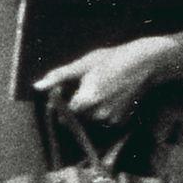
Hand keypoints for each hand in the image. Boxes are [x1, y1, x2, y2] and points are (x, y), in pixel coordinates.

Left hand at [34, 32, 182, 129]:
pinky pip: (104, 121)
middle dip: (77, 104)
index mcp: (86, 100)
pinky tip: (111, 95)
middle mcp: (98, 115)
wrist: (144, 64)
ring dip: (90, 109)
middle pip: (77, 116)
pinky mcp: (121, 122)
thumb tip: (37, 86)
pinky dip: (103, 111)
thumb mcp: (84, 64)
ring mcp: (111, 120)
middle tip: (87, 85)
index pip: (63, 111)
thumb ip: (59, 77)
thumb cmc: (112, 60)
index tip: (65, 89)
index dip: (61, 101)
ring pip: (90, 119)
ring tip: (101, 88)